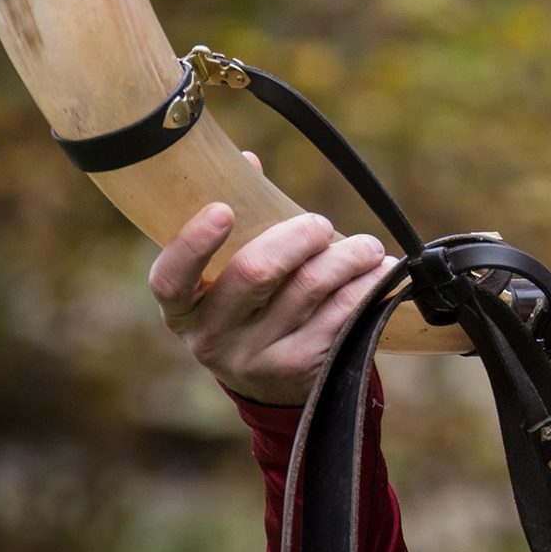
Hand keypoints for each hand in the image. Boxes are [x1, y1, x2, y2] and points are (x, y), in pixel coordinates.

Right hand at [148, 152, 397, 404]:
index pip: (171, 279)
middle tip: (320, 225)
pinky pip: (343, 312)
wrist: (273, 390)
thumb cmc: (248, 310)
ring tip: (366, 246)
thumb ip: (236, 223)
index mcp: (183, 310)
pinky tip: (379, 272)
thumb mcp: (225, 279)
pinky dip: (367, 284)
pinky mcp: (302, 368)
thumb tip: (248, 162)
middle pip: (256, 272)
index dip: (194, 243)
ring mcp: (257, 357)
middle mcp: (213, 339)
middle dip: (298, 235)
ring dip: (347, 256)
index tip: (223, 209)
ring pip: (311, 287)